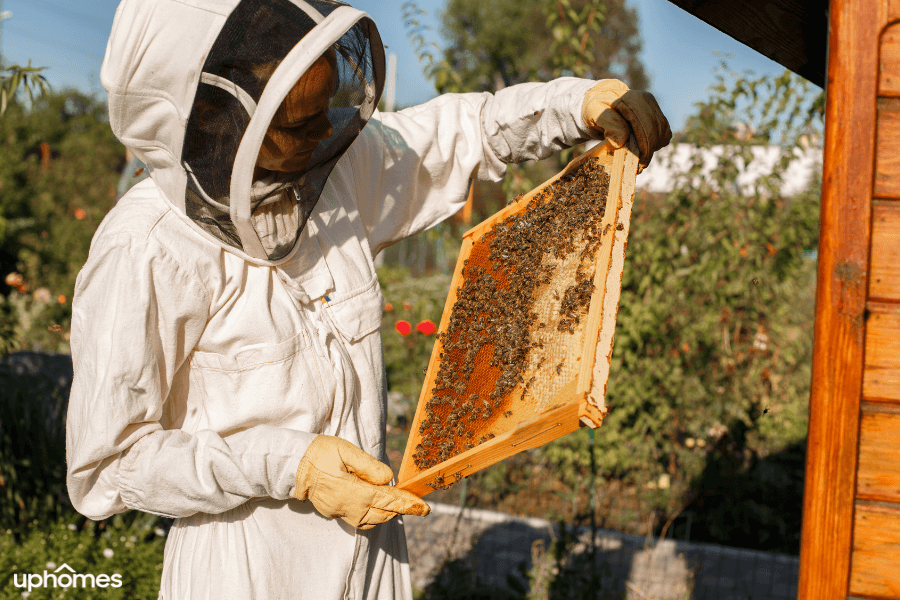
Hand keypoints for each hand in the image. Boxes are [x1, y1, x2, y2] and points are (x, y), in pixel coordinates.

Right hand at [293, 435, 429, 529]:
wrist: (293, 465)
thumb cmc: (320, 453)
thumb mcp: (346, 451)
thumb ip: (369, 465)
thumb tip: (388, 478)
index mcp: (354, 491)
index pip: (388, 500)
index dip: (408, 504)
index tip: (425, 508)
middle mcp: (349, 506)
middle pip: (383, 514)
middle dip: (401, 509)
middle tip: (416, 504)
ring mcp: (340, 512)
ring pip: (371, 521)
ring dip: (387, 513)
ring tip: (399, 504)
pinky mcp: (334, 512)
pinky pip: (359, 520)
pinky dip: (373, 515)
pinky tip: (377, 505)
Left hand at [582, 79, 671, 171]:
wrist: (601, 100)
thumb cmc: (596, 109)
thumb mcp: (595, 114)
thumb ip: (609, 124)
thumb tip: (622, 141)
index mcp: (631, 99)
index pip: (645, 127)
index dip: (644, 148)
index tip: (637, 165)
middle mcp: (646, 100)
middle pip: (655, 131)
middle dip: (649, 152)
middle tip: (638, 168)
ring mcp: (653, 105)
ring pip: (662, 132)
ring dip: (653, 149)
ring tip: (640, 160)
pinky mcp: (656, 112)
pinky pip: (664, 131)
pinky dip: (657, 143)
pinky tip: (644, 149)